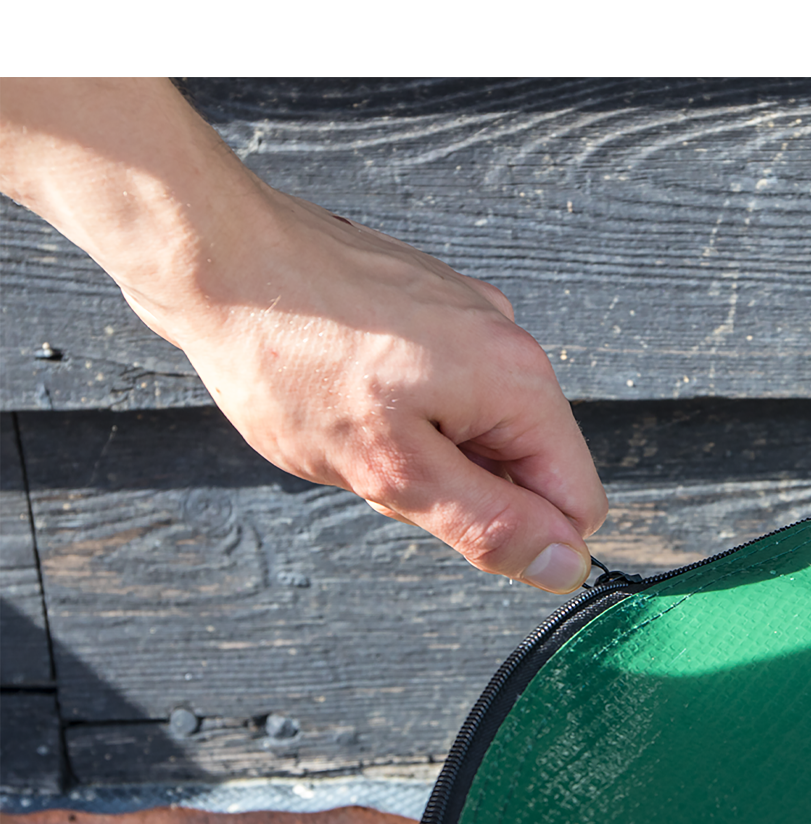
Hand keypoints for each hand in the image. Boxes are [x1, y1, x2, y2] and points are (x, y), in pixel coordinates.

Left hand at [0, 78, 607, 593]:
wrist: (219, 257)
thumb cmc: (289, 357)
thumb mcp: (390, 470)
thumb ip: (488, 524)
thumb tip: (566, 565)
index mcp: (518, 382)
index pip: (578, 503)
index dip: (523, 537)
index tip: (446, 519)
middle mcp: (510, 342)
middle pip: (529, 469)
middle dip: (463, 491)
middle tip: (384, 467)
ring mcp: (473, 320)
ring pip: (483, 435)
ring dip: (431, 455)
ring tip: (359, 427)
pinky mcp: (436, 309)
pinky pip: (450, 393)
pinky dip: (410, 414)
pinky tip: (354, 397)